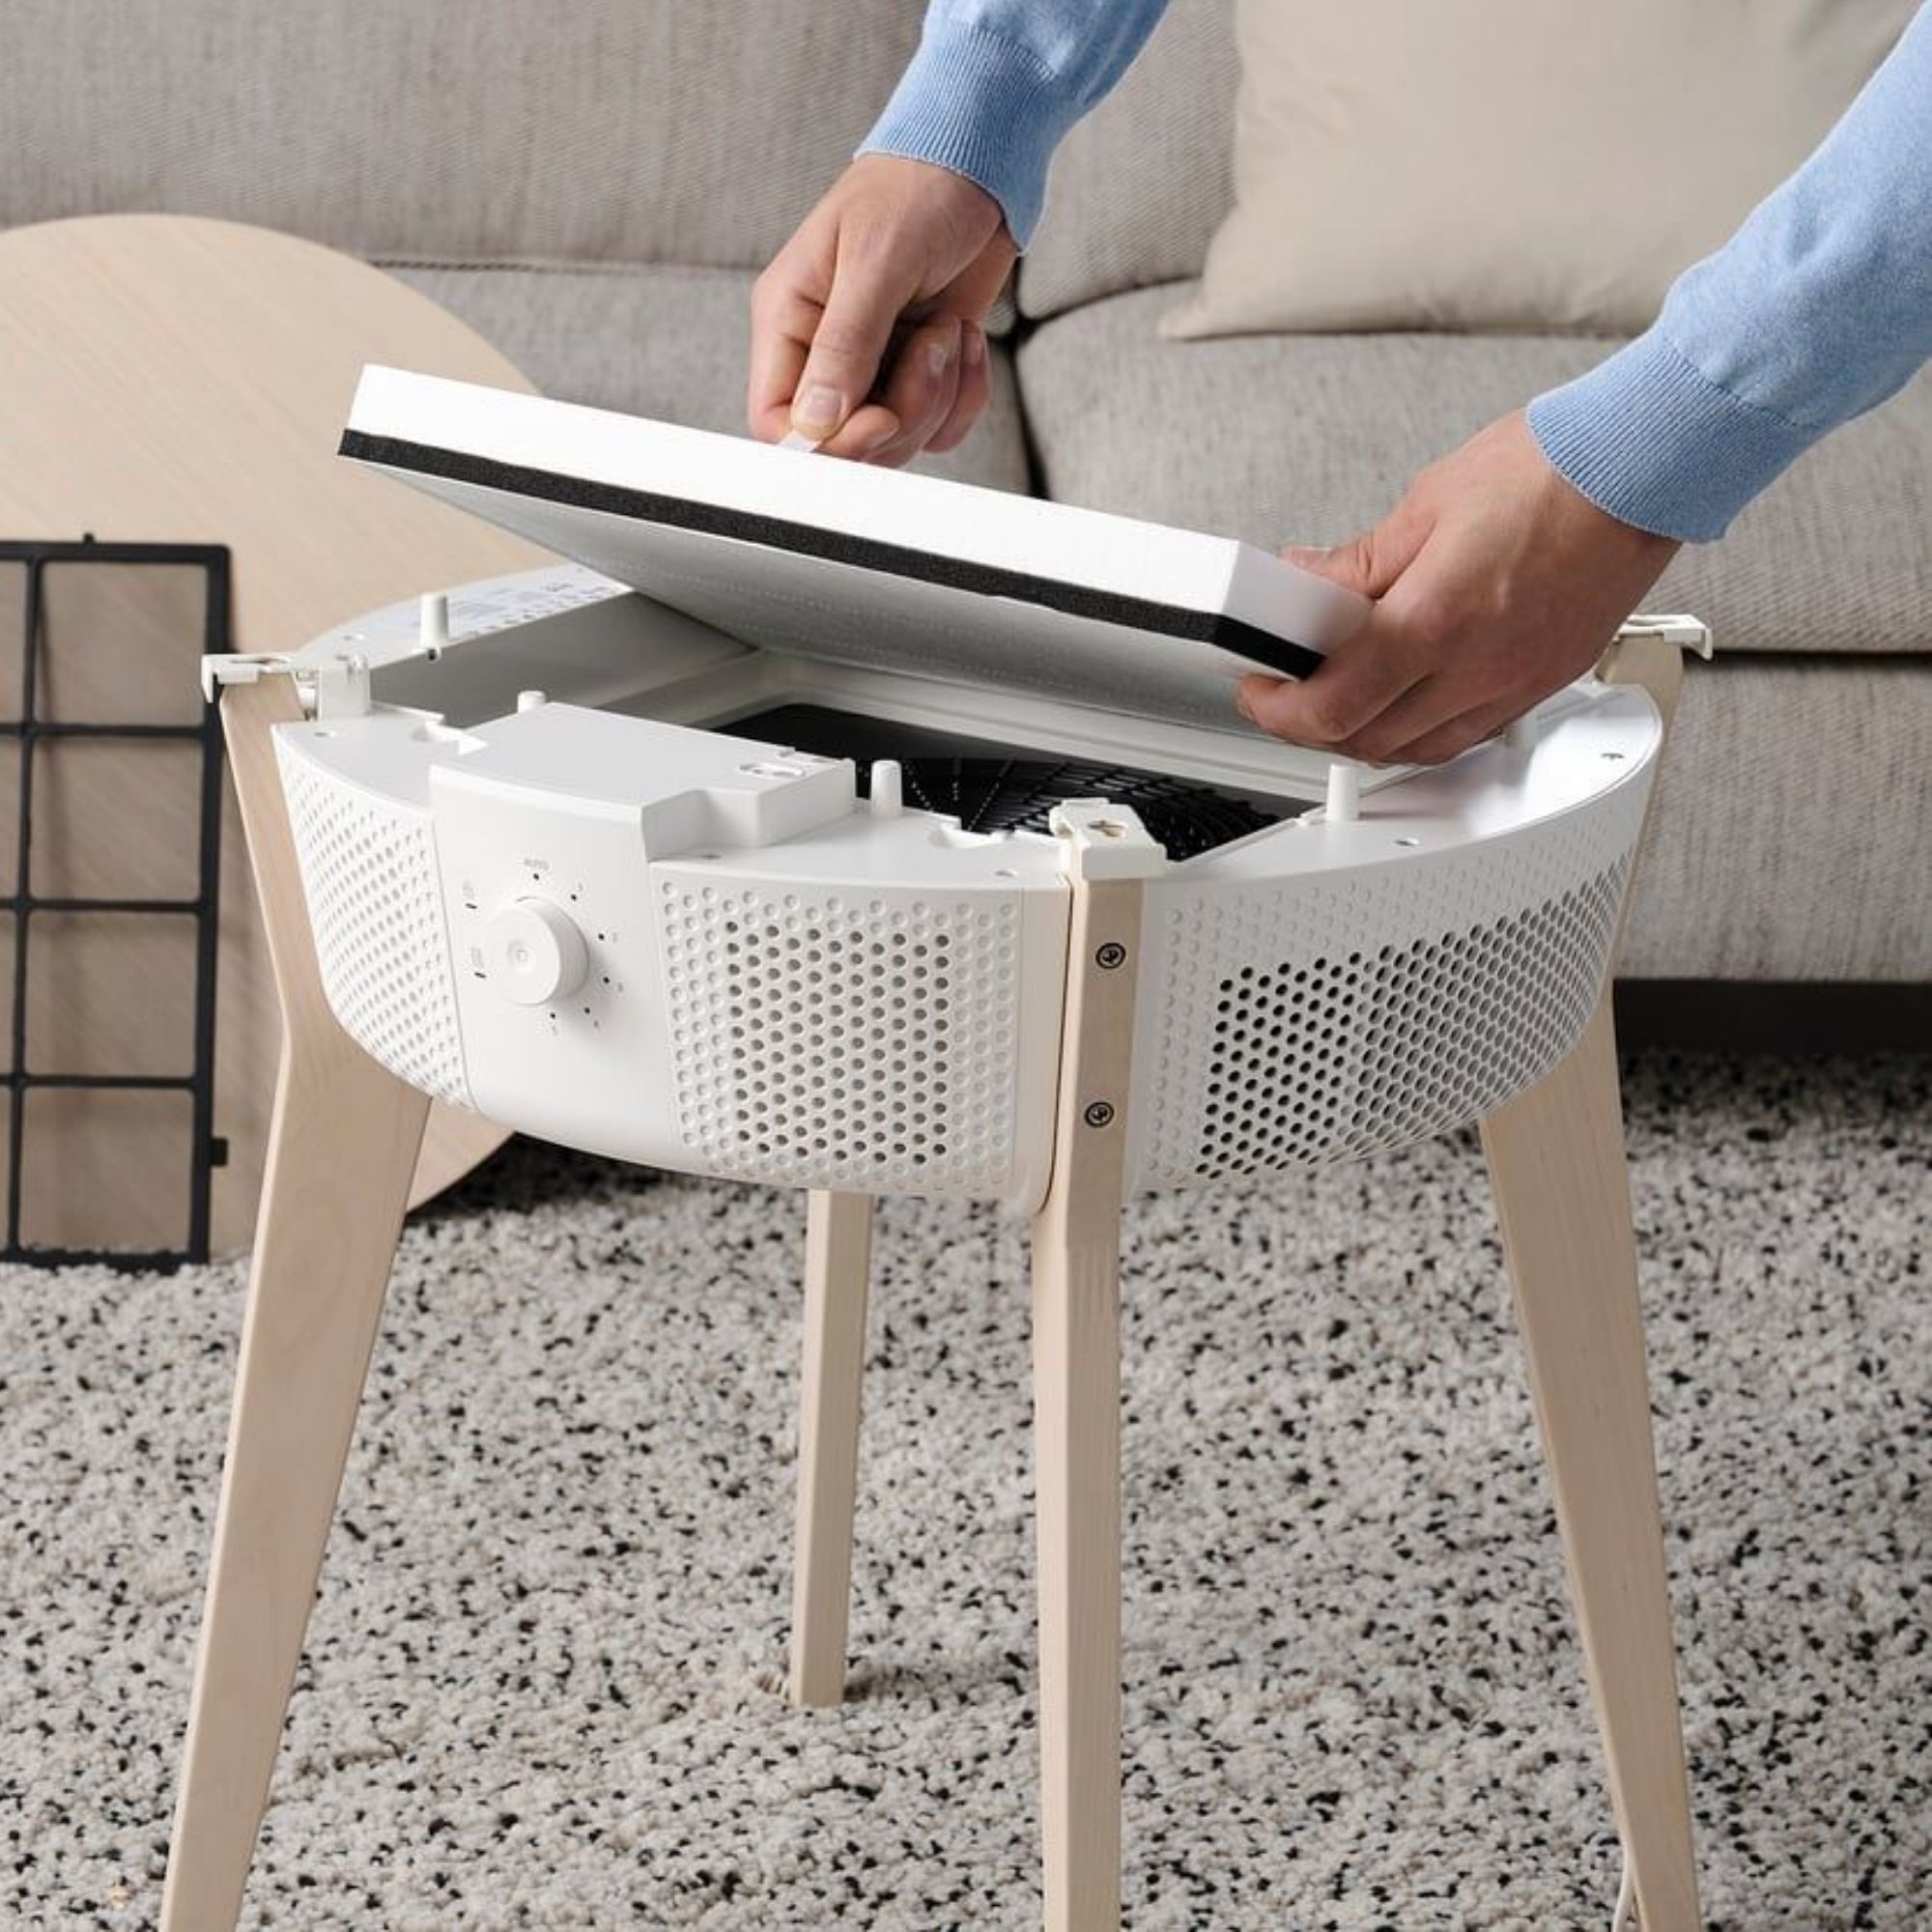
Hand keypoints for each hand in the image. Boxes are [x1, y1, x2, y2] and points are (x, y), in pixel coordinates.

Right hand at [748, 155, 1015, 465]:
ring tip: (947, 328)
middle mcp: (824, 354)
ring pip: (898, 441)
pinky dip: (965, 393)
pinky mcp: (918, 374)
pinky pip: (938, 428)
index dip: (827, 442)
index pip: (776, 421)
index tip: (882, 418)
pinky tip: (965, 336)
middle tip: (932, 345)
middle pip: (844, 444)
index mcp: (790, 320)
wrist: (977, 165)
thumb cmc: (915, 190)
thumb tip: (815, 424)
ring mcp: (874, 368)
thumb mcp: (876, 260)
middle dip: (903, 412)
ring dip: (939, 395)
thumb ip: (845, 344)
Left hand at [1238, 411, 1679, 764]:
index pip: (1335, 702)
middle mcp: (1480, 665)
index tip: (1260, 690)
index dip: (1279, 709)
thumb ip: (1358, 562)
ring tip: (1338, 700)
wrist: (1644, 465)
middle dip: (1312, 727)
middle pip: (1369, 739)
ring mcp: (1518, 682)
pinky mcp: (1546, 681)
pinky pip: (1469, 736)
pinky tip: (1405, 705)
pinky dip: (1423, 733)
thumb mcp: (1428, 503)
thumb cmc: (1553, 471)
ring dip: (1366, 738)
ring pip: (1420, 750)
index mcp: (1438, 619)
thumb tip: (1306, 584)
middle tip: (1287, 695)